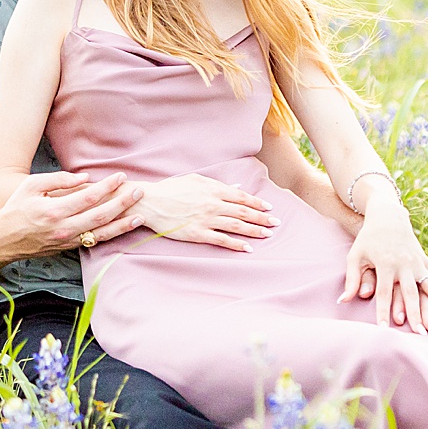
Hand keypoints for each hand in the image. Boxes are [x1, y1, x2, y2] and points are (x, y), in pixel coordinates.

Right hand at [0, 171, 144, 261]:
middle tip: (139, 192)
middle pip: (101, 215)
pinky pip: (95, 242)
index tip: (121, 177)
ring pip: (102, 233)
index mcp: (54, 210)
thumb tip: (85, 178)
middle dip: (122, 203)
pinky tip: (123, 228)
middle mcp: (64, 228)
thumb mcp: (32, 186)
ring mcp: (68, 241)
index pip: (89, 197)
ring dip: (123, 224)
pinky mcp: (69, 248)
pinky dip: (111, 235)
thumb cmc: (16, 208)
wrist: (4, 239)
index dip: (108, 186)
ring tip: (141, 215)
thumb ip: (59, 180)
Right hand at [132, 174, 279, 250]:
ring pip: (236, 226)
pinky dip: (236, 244)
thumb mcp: (196, 180)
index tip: (269, 207)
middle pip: (244, 212)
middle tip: (276, 223)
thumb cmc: (172, 189)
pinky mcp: (198, 233)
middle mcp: (213, 204)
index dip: (258, 202)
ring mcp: (206, 219)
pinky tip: (247, 248)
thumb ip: (217, 184)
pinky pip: (222, 240)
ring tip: (268, 235)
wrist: (151, 202)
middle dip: (262, 218)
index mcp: (213, 189)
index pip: (242, 197)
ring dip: (254, 231)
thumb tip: (236, 188)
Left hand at [340, 199, 427, 336]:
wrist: (388, 217)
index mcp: (385, 263)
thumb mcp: (355, 256)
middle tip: (420, 334)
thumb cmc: (367, 240)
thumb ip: (351, 279)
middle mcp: (404, 264)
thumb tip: (342, 301)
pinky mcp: (426, 263)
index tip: (383, 330)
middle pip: (411, 293)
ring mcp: (418, 263)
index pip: (384, 292)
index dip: (383, 311)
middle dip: (416, 314)